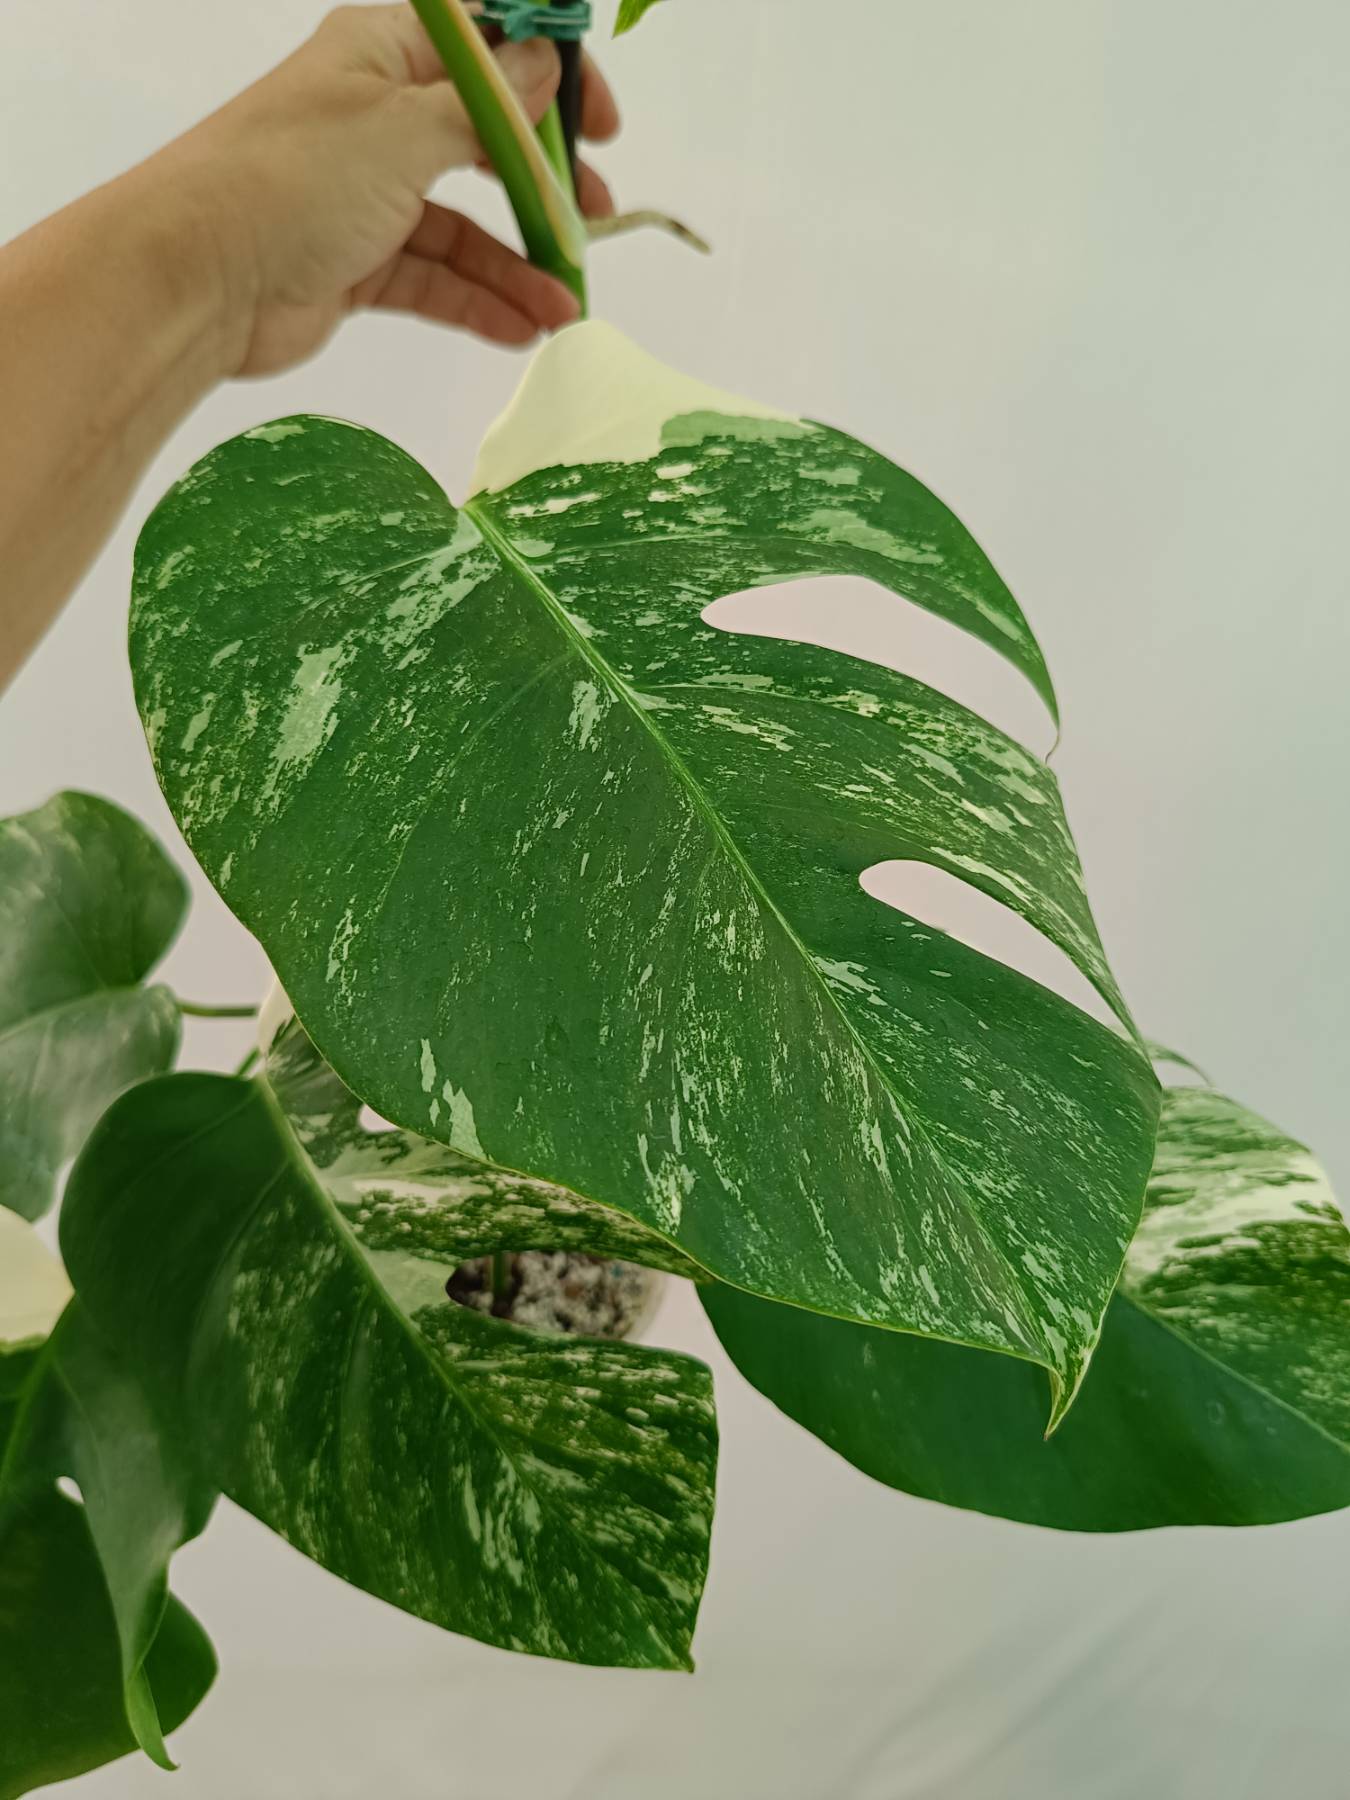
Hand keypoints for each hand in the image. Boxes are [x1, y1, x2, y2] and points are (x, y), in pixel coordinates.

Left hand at [163, 3, 620, 377]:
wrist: (196, 279)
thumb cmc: (289, 181)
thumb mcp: (404, 130)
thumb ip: (485, 109)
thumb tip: (543, 66)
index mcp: (384, 54)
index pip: (486, 44)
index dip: (549, 74)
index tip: (597, 122)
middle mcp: (378, 116)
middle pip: (484, 139)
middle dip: (543, 183)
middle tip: (595, 219)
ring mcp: (368, 192)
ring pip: (464, 222)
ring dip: (518, 263)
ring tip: (564, 306)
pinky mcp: (359, 261)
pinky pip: (436, 276)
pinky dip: (479, 300)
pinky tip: (522, 328)